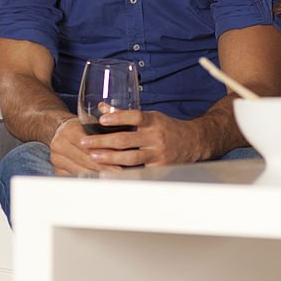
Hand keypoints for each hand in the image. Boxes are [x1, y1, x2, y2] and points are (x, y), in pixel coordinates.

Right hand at [48, 117, 121, 175]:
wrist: (59, 129)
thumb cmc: (80, 126)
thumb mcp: (90, 122)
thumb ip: (102, 131)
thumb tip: (121, 145)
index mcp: (70, 130)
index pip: (88, 146)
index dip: (104, 154)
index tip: (118, 161)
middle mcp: (60, 144)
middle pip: (84, 159)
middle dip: (102, 167)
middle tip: (118, 172)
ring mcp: (56, 158)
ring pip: (79, 170)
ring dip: (96, 174)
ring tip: (111, 177)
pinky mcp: (57, 168)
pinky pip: (73, 176)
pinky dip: (86, 178)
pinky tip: (98, 179)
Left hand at [78, 109, 209, 167]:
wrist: (195, 142)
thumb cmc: (168, 128)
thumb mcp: (151, 117)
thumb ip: (126, 114)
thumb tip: (102, 108)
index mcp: (153, 120)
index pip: (134, 116)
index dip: (118, 117)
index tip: (102, 119)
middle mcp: (155, 136)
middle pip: (126, 139)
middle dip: (102, 141)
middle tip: (85, 142)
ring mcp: (157, 153)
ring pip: (130, 157)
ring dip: (109, 158)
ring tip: (93, 157)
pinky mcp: (159, 167)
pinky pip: (137, 170)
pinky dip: (122, 172)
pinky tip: (108, 172)